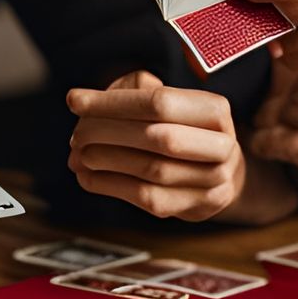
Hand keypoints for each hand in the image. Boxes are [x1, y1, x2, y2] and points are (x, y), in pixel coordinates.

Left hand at [65, 72, 248, 220]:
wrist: (216, 171)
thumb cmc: (180, 127)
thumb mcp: (164, 99)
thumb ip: (131, 91)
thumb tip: (83, 102)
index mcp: (215, 110)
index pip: (159, 102)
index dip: (113, 102)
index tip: (75, 101)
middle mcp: (222, 146)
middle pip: (158, 136)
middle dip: (108, 133)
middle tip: (76, 134)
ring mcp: (213, 181)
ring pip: (151, 169)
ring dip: (105, 160)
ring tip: (78, 154)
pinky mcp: (195, 207)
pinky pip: (147, 197)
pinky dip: (110, 185)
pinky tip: (87, 176)